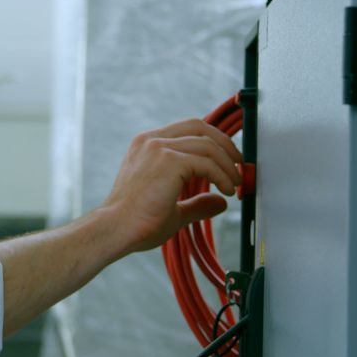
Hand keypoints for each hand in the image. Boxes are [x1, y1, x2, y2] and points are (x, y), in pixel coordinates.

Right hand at [100, 118, 243, 254]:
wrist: (117, 229)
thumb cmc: (135, 222)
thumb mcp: (172, 208)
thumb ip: (196, 202)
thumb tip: (220, 203)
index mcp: (146, 145)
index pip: (187, 129)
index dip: (212, 140)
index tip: (228, 158)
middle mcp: (151, 140)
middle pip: (200, 127)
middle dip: (225, 144)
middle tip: (239, 164)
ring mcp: (159, 148)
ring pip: (208, 145)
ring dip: (228, 165)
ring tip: (235, 185)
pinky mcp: (169, 161)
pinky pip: (207, 162)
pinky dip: (222, 176)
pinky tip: (227, 190)